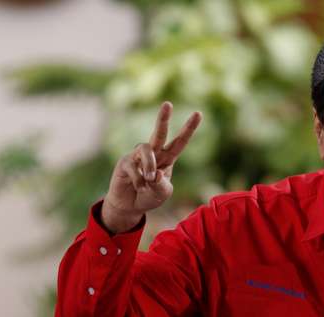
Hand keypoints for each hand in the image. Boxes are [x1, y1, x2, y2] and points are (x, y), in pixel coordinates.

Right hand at [101, 101, 201, 232]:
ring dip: (150, 164)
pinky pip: (134, 166)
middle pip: (159, 132)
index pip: (180, 141)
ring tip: (150, 179)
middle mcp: (154, 153)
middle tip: (168, 104)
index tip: (198, 113)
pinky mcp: (125, 162)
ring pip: (146, 148)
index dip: (189, 128)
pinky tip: (140, 188)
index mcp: (168, 158)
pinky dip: (139, 181)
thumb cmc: (150, 196)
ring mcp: (138, 156)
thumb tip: (155, 173)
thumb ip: (161, 184)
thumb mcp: (162, 193)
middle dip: (163, 118)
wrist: (130, 206)